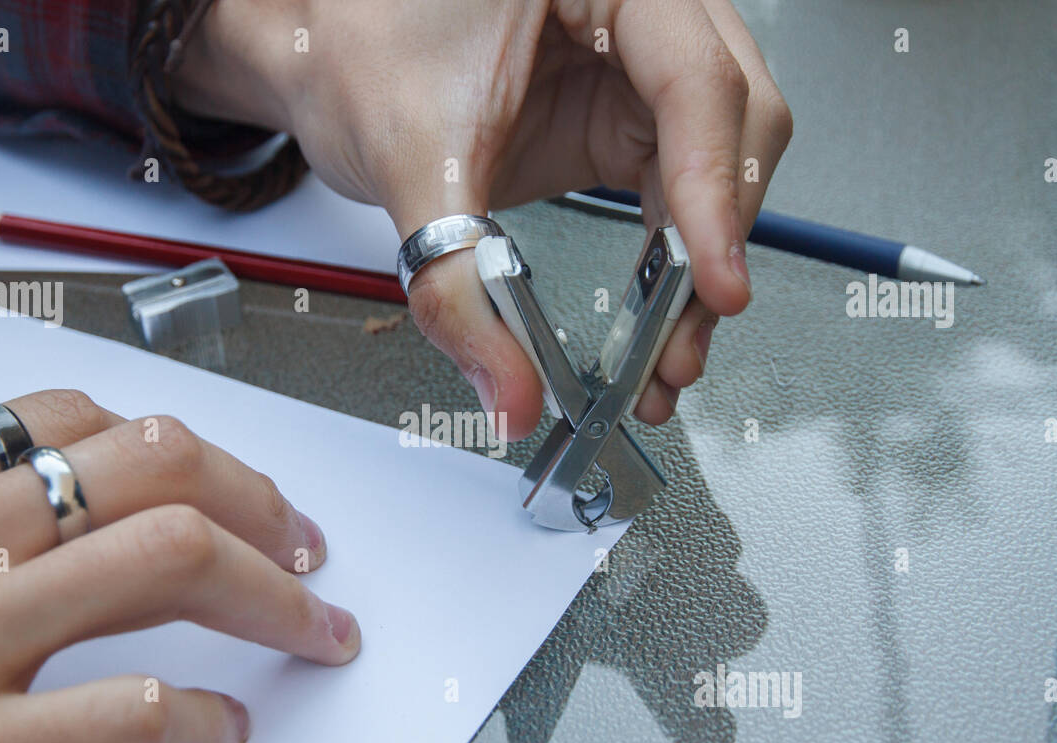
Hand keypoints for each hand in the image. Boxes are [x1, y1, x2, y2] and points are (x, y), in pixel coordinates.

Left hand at [176, 0, 791, 436]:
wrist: (323, 56)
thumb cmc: (356, 48)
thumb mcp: (412, 160)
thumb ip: (461, 285)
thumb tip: (508, 390)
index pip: (694, 78)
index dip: (713, 189)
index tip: (712, 283)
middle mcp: (638, 8)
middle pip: (733, 120)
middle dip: (713, 241)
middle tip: (680, 339)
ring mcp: (639, 62)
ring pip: (720, 162)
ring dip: (700, 264)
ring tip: (667, 354)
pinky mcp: (623, 116)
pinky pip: (678, 188)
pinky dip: (673, 259)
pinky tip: (657, 318)